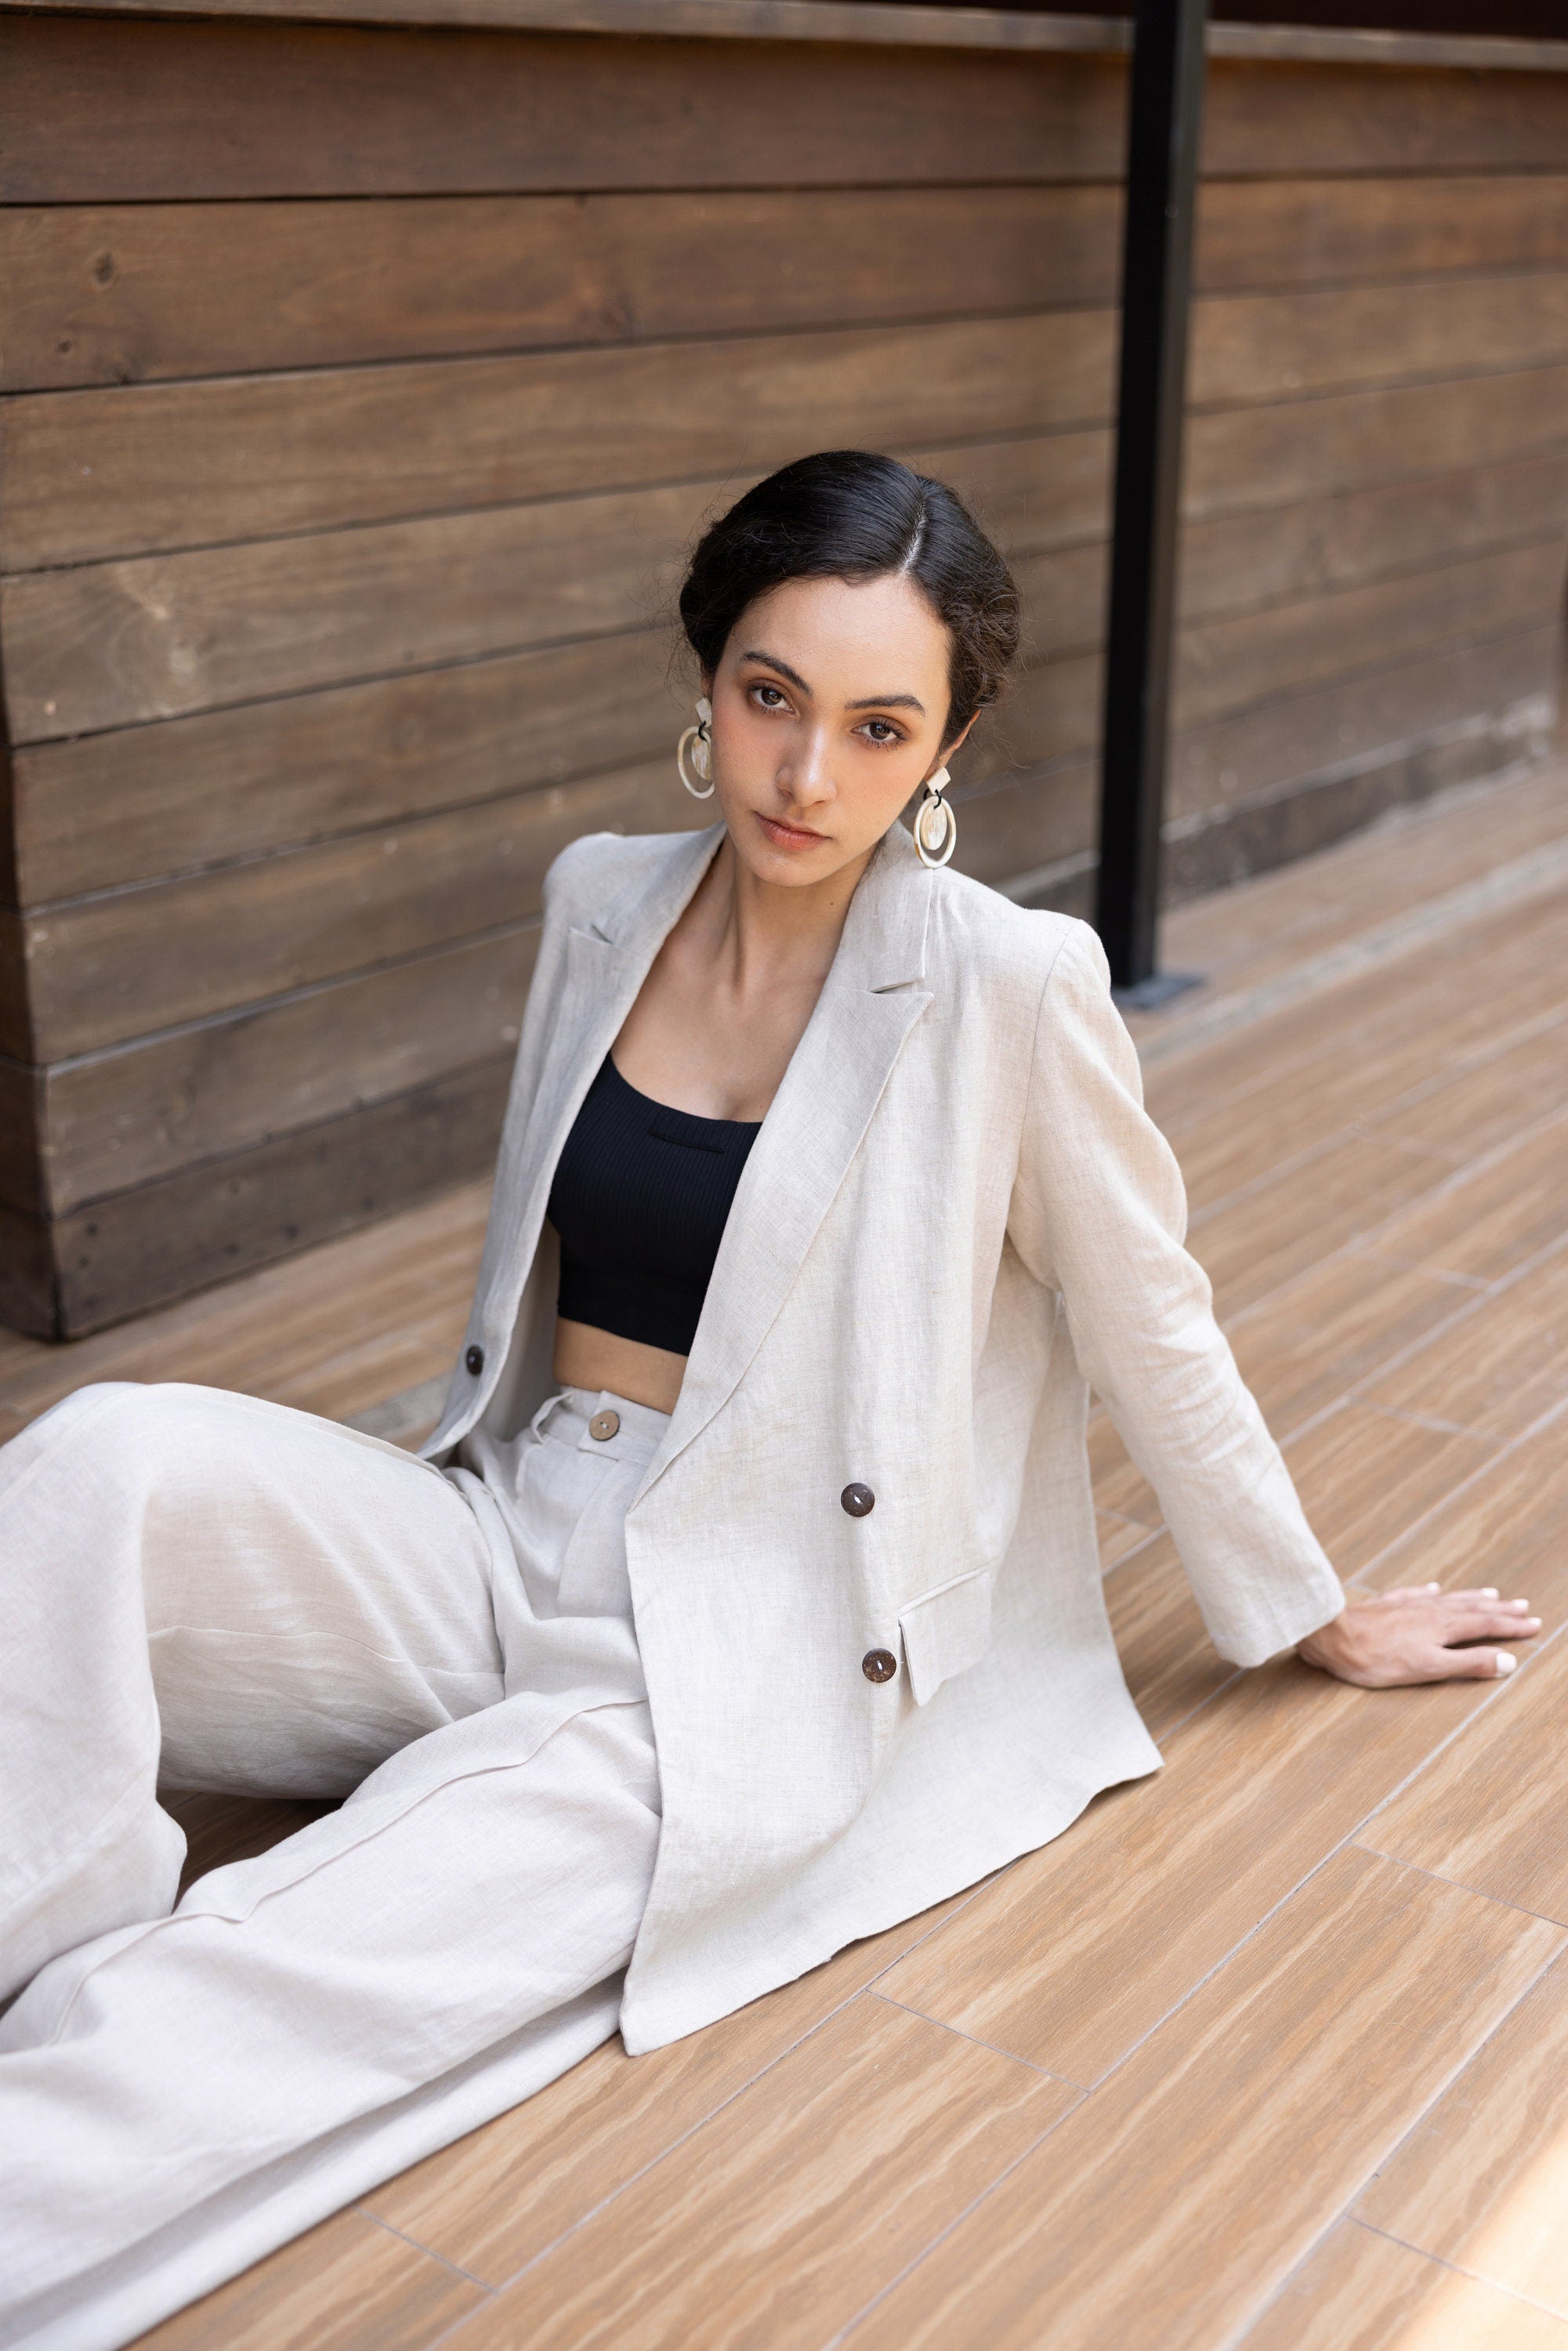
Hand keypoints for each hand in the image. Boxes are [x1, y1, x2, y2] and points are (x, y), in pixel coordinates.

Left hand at [1299, 1583, 1540, 1687]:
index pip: (1486, 1624)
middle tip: (1523, 1606)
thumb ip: (1468, 1663)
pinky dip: (1430, 1591)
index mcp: (1443, 1627)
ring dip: (1472, 1597)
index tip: (1534, 1624)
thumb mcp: (1428, 1668)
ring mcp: (1407, 1605)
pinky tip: (1433, 1587)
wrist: (1330, 1635)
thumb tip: (1507, 1661)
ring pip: (1449, 1599)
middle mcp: (1429, 1611)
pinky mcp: (1386, 1605)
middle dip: (1499, 1609)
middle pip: (1472, 1608)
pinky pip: (1416, 1594)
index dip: (1511, 1626)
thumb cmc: (1376, 1657)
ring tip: (1491, 1593)